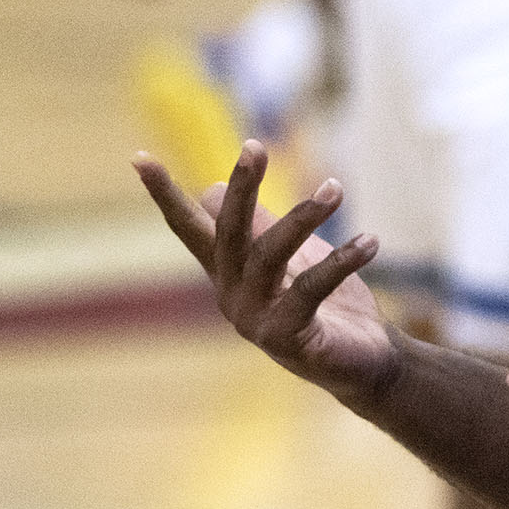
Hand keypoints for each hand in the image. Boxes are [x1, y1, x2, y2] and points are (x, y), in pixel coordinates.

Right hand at [136, 141, 401, 409]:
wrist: (366, 362)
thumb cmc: (329, 306)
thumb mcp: (293, 257)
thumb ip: (259, 227)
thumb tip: (212, 189)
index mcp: (229, 274)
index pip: (190, 229)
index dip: (164, 195)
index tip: (138, 156)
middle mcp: (233, 296)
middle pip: (229, 233)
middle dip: (242, 187)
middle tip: (255, 147)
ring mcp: (255, 321)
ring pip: (268, 256)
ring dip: (304, 217)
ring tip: (335, 188)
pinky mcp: (287, 338)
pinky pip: (310, 288)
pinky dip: (341, 261)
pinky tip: (370, 241)